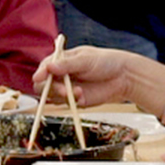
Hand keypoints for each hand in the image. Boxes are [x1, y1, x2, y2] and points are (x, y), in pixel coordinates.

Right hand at [34, 45, 164, 113]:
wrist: (123, 77)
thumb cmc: (106, 61)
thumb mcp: (86, 59)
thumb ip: (67, 64)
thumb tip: (49, 67)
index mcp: (61, 61)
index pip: (44, 67)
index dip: (41, 73)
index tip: (42, 78)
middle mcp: (61, 75)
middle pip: (44, 85)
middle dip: (51, 88)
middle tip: (64, 91)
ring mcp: (68, 88)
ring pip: (54, 97)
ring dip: (63, 96)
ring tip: (79, 92)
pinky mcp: (75, 100)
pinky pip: (67, 104)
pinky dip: (73, 102)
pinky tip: (83, 96)